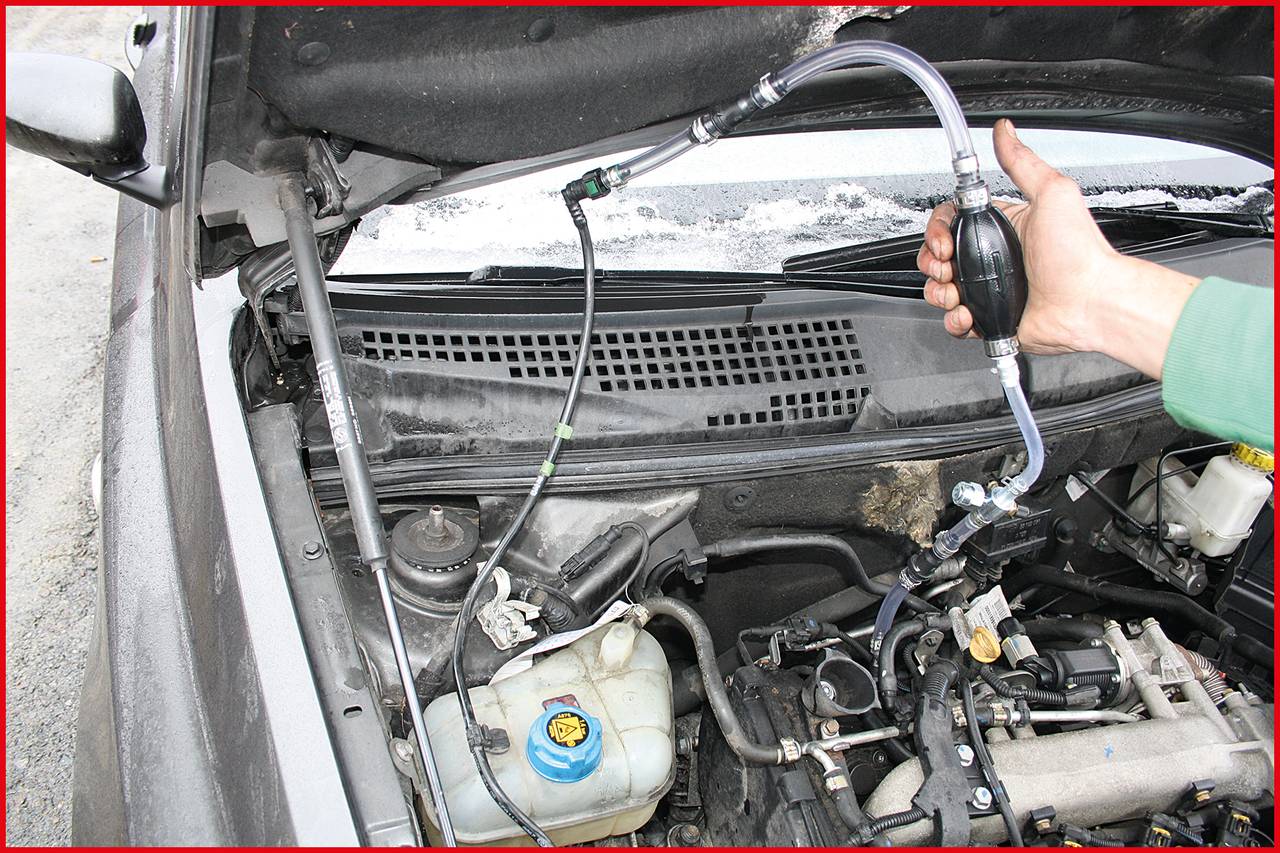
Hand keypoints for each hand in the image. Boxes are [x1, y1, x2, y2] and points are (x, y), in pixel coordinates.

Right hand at [916, 119, 1198, 377]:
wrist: (1091, 303)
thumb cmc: (1079, 254)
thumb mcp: (1053, 193)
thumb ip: (1022, 161)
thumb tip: (1004, 131)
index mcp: (1003, 228)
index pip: (952, 223)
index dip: (938, 231)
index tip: (944, 240)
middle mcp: (994, 259)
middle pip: (938, 258)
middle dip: (933, 263)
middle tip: (947, 266)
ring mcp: (991, 290)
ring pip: (942, 290)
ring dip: (940, 292)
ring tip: (957, 292)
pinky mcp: (992, 319)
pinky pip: (957, 322)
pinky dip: (955, 320)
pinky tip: (967, 314)